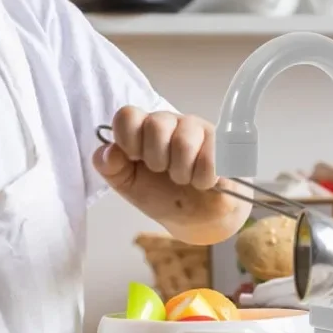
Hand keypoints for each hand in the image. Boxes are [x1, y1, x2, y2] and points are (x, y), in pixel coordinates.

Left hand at [93, 107, 251, 244]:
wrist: (196, 218)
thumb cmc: (161, 195)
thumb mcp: (127, 184)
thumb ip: (109, 166)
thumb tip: (110, 151)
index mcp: (142, 128)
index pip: (128, 115)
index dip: (128, 139)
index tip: (135, 159)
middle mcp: (169, 122)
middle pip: (157, 124)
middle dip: (157, 160)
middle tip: (163, 172)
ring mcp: (197, 128)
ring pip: (184, 142)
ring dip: (181, 173)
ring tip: (185, 179)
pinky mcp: (223, 142)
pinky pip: (211, 156)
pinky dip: (203, 178)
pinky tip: (204, 182)